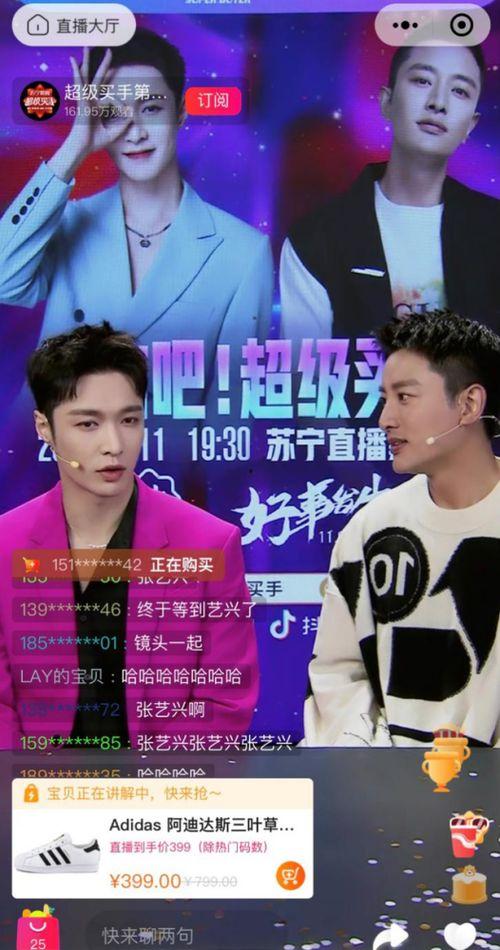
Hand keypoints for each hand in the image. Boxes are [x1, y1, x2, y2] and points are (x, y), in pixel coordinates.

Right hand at [48, 48, 131, 181]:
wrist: (84, 147)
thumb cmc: (95, 141)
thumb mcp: (114, 132)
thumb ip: (123, 124)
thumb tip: (132, 113)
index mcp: (97, 106)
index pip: (112, 97)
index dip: (121, 104)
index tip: (126, 112)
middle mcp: (91, 99)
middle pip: (98, 78)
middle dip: (104, 65)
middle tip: (110, 51)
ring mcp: (85, 98)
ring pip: (87, 75)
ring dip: (88, 60)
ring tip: (87, 45)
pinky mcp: (82, 99)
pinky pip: (79, 83)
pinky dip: (76, 72)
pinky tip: (73, 61)